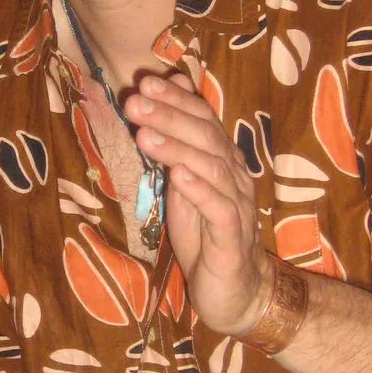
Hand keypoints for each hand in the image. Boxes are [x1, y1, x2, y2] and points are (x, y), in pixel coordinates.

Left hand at [123, 75, 272, 335]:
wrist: (236, 290)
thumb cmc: (205, 236)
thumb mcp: (182, 188)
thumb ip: (174, 148)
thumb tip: (160, 103)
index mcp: (221, 159)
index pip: (202, 119)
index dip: (176, 99)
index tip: (145, 83)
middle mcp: (234, 175)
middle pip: (205, 136)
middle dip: (169, 116)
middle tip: (135, 101)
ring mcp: (236, 204)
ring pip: (212, 167)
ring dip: (177, 148)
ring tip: (146, 135)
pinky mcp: (232, 237)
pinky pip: (220, 208)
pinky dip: (199, 190)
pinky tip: (178, 177)